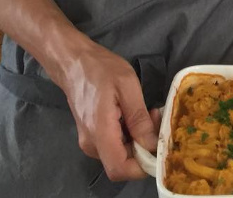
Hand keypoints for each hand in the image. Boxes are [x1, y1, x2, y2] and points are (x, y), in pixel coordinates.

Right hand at [55, 40, 158, 181]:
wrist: (74, 62)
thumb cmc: (101, 69)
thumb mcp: (127, 86)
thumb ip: (139, 118)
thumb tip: (152, 145)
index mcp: (99, 133)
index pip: (119, 169)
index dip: (142, 166)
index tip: (158, 145)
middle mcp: (91, 144)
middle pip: (122, 162)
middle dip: (144, 146)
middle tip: (154, 118)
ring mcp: (89, 141)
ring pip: (119, 153)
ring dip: (137, 138)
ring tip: (146, 112)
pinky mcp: (91, 135)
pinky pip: (114, 144)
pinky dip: (128, 134)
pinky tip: (133, 113)